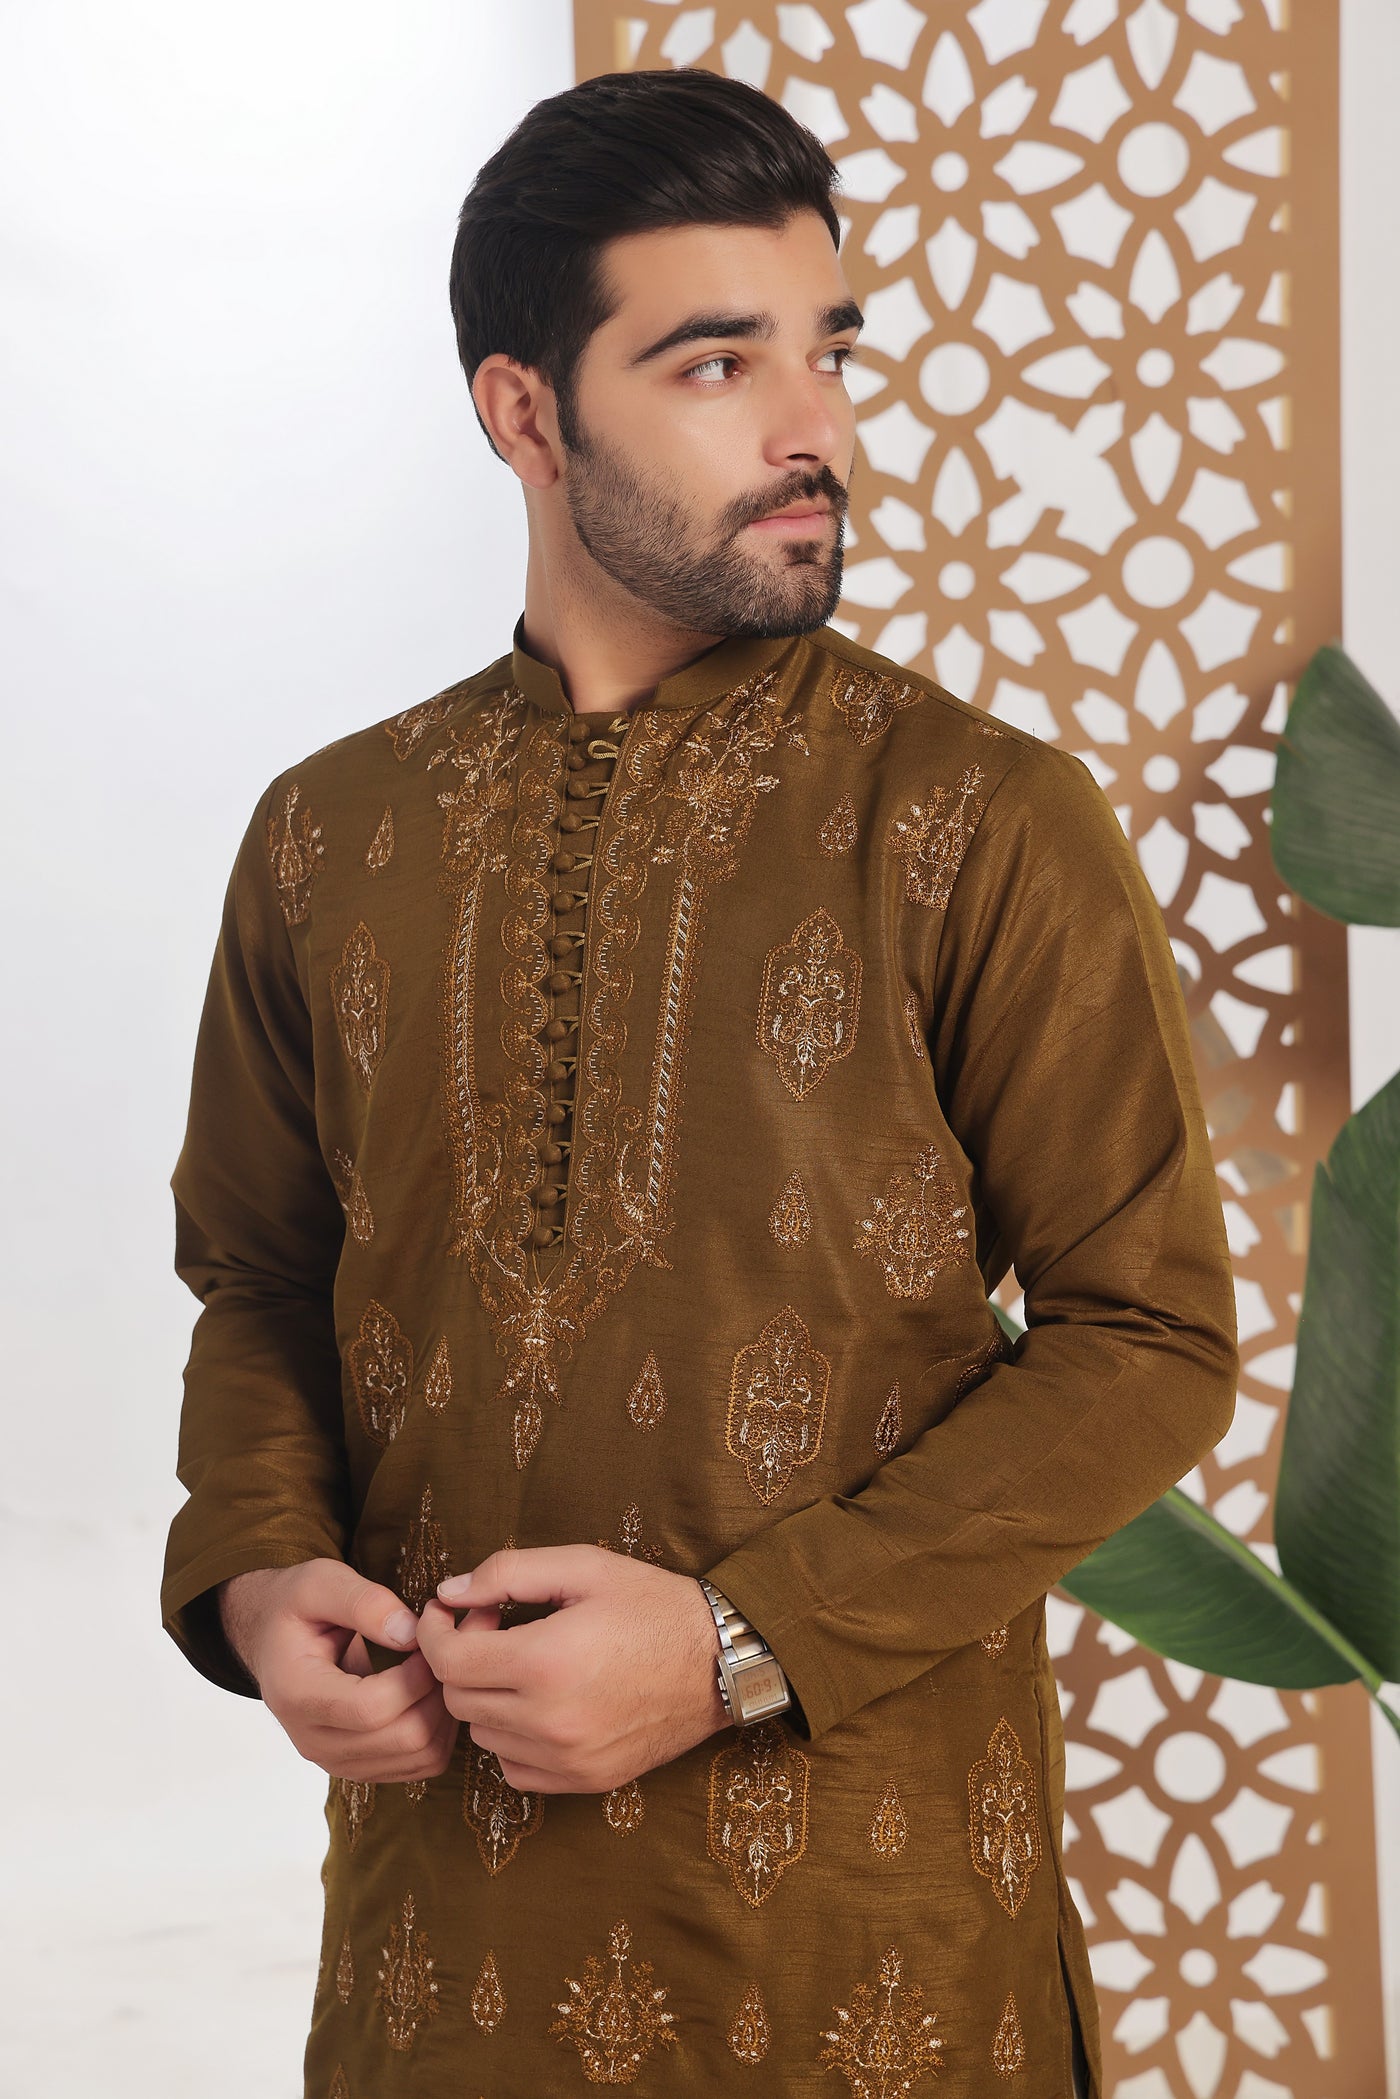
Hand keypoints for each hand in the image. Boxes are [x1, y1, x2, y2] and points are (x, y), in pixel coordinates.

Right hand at [219, 1559, 458, 1782]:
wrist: (273, 1639)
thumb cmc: (296, 1607)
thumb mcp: (321, 1582)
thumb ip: (364, 1603)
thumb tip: (410, 1634)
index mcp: (297, 1695)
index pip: (371, 1709)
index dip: (415, 1677)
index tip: (427, 1641)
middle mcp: (313, 1740)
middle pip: (403, 1738)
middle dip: (437, 1693)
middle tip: (442, 1653)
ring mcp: (336, 1760)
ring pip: (419, 1758)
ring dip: (444, 1713)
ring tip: (439, 1670)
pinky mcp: (358, 1765)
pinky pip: (419, 1765)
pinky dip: (440, 1731)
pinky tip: (432, 1692)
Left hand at [416, 1544, 728, 1793]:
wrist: (720, 1661)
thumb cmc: (652, 1605)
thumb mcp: (583, 1567)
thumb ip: (507, 1573)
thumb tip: (447, 1594)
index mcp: (545, 1661)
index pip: (448, 1661)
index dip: (434, 1633)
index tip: (449, 1613)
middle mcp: (550, 1720)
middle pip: (459, 1699)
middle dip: (462, 1661)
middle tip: (496, 1629)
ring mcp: (568, 1758)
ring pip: (483, 1735)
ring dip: (488, 1698)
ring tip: (523, 1664)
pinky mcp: (585, 1781)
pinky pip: (514, 1767)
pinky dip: (513, 1738)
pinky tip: (542, 1704)